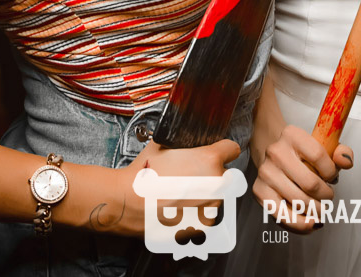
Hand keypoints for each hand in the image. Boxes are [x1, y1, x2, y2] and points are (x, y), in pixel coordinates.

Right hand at [107, 138, 240, 235]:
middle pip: (223, 174)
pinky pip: (206, 213)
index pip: (231, 149)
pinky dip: (196, 210)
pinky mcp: (203, 224)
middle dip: (210, 173)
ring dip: (204, 192)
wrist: (129, 203)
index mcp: (210, 160)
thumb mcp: (163, 145)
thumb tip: (186, 136)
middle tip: (188, 175)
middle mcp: (216, 183)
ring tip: (179, 192)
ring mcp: (211, 206)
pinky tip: (178, 206)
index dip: (221, 149)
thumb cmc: (145, 175)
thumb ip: (182, 141)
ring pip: (216, 194)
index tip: (215, 153)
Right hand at [251, 124, 352, 232]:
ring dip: (316, 210)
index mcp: (292, 135)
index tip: (332, 177)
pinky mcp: (259, 191)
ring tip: (320, 208)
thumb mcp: (323, 146)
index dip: (331, 172)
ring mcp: (266, 172)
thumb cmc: (302, 154)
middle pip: (310, 183)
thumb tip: (345, 161)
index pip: (318, 156)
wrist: (276, 156)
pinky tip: (310, 222)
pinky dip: (300, 224)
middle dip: (326, 195)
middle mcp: (276, 152)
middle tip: (328, 197)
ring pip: (299, 201)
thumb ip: (340, 152)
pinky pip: (283, 215)